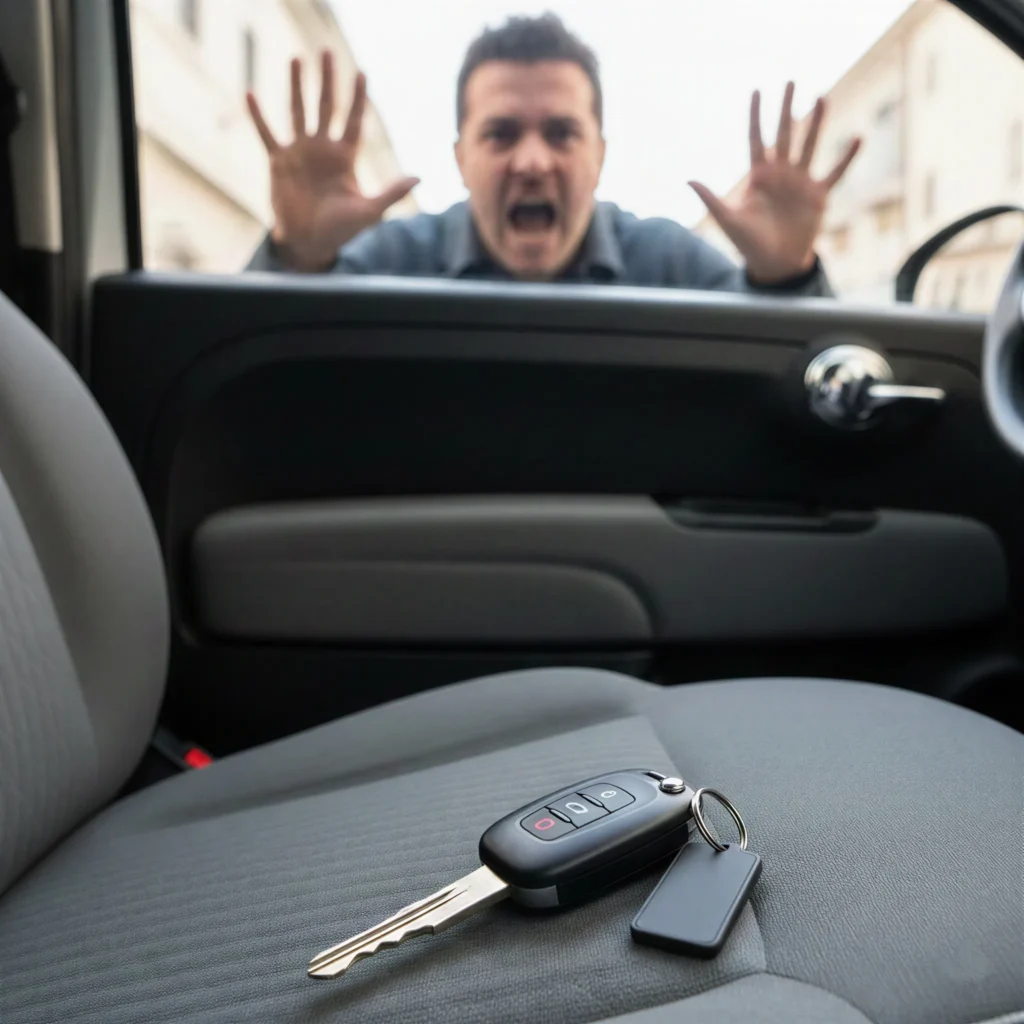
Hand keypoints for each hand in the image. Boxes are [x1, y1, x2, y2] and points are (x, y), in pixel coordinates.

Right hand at [247, 53, 418, 271]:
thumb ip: (392, 192)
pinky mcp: (279, 162)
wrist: (311, 243)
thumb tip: (419, 178)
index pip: (353, 120)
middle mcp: (323, 149)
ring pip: (298, 111)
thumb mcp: (370, 211)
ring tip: (296, 59)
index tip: (362, 72)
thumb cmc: (342, 229)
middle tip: (327, 52)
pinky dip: (258, 116)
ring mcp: (300, 152)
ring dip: (296, 86)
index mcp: (345, 157)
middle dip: (327, 81)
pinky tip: (250, 94)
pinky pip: (267, 134)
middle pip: (326, 107)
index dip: (358, 98)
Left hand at [689, 82, 860, 283]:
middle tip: (791, 81)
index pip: (755, 139)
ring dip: (816, 122)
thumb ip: (711, 199)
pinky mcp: (818, 195)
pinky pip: (835, 172)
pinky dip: (847, 157)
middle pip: (784, 134)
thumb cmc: (748, 243)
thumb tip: (688, 180)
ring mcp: (801, 182)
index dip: (755, 116)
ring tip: (822, 97)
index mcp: (758, 176)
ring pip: (809, 145)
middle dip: (787, 108)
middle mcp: (780, 173)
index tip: (756, 90)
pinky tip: (858, 137)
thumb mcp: (728, 220)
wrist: (774, 264)